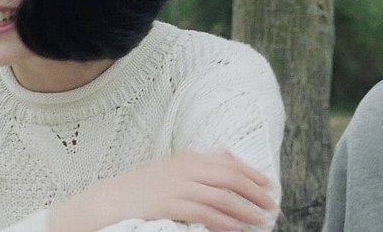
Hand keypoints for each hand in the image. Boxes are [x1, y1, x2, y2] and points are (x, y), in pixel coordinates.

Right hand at [50, 150, 277, 231]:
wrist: (110, 201)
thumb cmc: (144, 189)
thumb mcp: (174, 169)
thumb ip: (201, 164)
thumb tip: (229, 158)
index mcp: (191, 158)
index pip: (231, 164)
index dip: (254, 176)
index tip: (270, 187)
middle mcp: (187, 167)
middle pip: (231, 178)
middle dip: (256, 193)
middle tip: (272, 207)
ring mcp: (178, 185)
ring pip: (222, 197)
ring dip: (245, 210)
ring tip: (261, 221)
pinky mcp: (169, 204)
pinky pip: (204, 212)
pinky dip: (224, 220)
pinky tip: (237, 228)